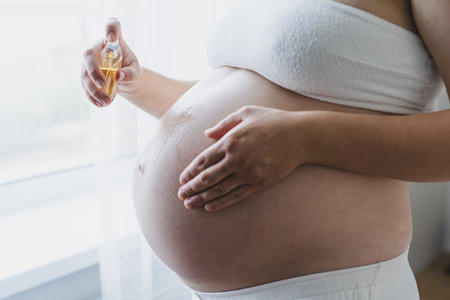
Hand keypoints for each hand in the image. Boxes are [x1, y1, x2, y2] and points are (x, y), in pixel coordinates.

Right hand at [80, 18, 139, 106]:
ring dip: (94, 90)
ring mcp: (88, 61)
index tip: (112, 36)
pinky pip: (84, 86)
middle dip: (94, 70)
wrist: (124, 80)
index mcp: (113, 41)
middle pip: (89, 54)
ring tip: (107, 102)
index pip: (111, 25)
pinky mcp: (85, 75)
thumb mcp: (135, 71)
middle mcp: (97, 48)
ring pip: (84, 74)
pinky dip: (91, 96)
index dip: (110, 28)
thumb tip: (119, 76)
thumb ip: (130, 73)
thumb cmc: (130, 70)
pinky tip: (101, 105)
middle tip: (103, 84)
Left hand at [178, 105, 308, 211]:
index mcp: (230, 141)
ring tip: (190, 205)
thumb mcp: (246, 113)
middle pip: (207, 178)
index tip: (181, 179)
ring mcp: (248, 172)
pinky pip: (236, 195)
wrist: (301, 136)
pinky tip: (210, 206)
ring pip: (219, 189)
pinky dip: (222, 202)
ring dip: (202, 198)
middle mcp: (236, 158)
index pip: (203, 160)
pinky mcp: (260, 183)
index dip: (190, 171)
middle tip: (181, 196)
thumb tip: (206, 134)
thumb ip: (224, 124)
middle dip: (191, 188)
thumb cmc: (273, 121)